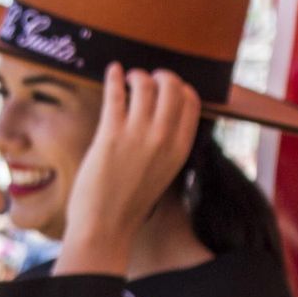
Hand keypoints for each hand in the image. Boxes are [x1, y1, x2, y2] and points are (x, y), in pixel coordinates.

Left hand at [55, 63, 202, 275]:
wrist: (106, 226)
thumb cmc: (129, 203)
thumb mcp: (162, 172)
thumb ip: (167, 146)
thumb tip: (163, 120)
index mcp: (180, 148)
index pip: (192, 101)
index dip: (180, 87)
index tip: (167, 85)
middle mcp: (164, 138)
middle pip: (172, 87)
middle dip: (161, 75)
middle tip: (146, 77)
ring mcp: (138, 135)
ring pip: (145, 86)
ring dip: (136, 76)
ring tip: (127, 77)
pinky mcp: (111, 135)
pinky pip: (116, 95)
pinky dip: (114, 78)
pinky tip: (112, 70)